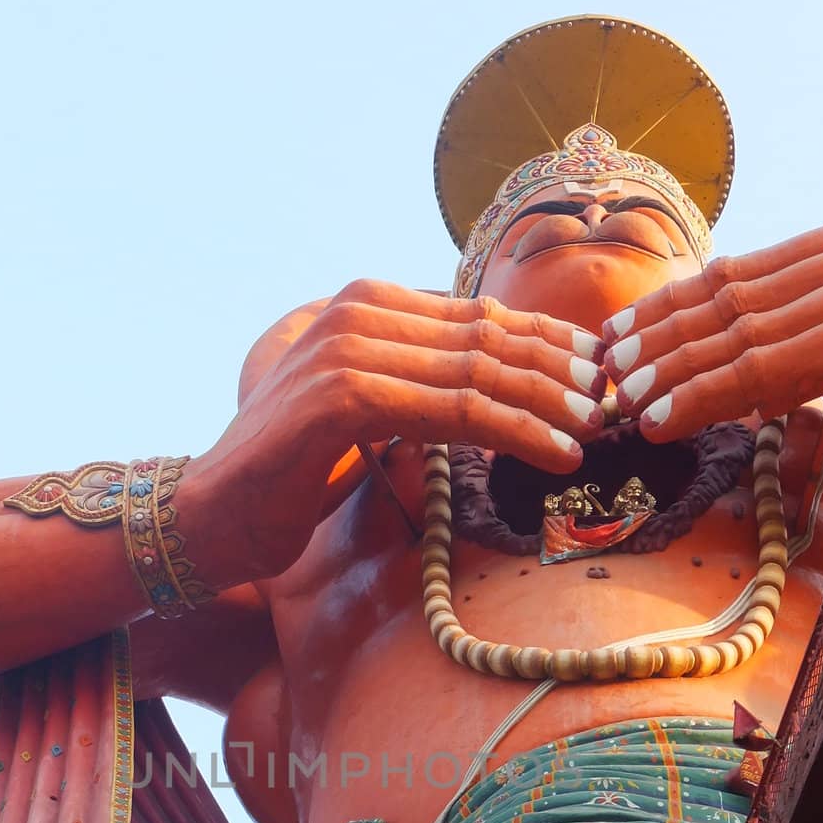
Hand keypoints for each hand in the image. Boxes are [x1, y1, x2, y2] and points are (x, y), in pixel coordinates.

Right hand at [187, 280, 607, 580]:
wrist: (208, 515)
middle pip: (487, 336)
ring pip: (478, 371)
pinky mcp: (344, 396)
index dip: (547, 344)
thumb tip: (488, 392)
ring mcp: (349, 348)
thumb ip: (417, 387)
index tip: (600, 375)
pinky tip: (556, 453)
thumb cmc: (288, 476)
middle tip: (614, 401)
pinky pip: (454, 411)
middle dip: (560, 369)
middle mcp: (360, 311)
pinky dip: (514, 432)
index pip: (478, 317)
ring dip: (550, 401)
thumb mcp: (364, 418)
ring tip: (596, 428)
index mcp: (368, 306)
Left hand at [599, 222, 822, 445]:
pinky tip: (663, 418)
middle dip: (660, 338)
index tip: (615, 336)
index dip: (668, 306)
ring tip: (626, 400)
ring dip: (671, 371)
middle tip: (608, 372)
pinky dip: (705, 396)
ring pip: (741, 333)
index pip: (736, 274)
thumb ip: (777, 344)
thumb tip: (696, 357)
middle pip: (731, 299)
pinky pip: (765, 369)